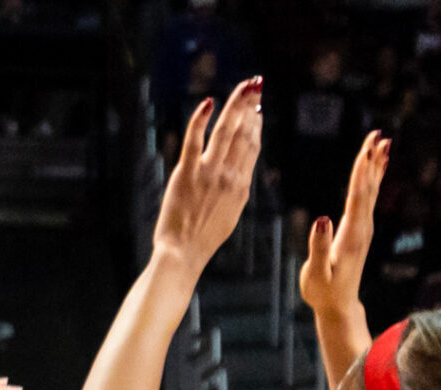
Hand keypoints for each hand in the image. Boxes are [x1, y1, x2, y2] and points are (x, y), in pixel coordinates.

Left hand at [152, 78, 263, 266]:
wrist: (184, 253)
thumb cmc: (203, 237)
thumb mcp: (230, 213)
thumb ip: (236, 189)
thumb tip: (240, 172)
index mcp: (242, 186)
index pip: (252, 147)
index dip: (256, 124)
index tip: (257, 108)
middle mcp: (229, 176)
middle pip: (244, 134)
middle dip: (251, 106)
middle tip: (255, 85)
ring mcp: (208, 173)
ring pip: (226, 132)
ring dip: (236, 106)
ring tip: (244, 87)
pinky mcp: (186, 173)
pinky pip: (195, 140)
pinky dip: (202, 119)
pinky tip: (207, 103)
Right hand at [298, 131, 388, 322]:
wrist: (338, 305)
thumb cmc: (323, 291)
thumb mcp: (316, 272)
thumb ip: (318, 246)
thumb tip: (321, 218)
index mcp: (351, 234)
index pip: (358, 196)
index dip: (362, 171)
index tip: (367, 149)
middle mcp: (362, 228)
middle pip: (369, 188)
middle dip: (372, 160)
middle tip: (378, 135)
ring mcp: (363, 229)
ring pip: (371, 191)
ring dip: (375, 167)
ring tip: (382, 144)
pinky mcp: (360, 230)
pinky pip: (368, 199)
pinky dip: (371, 181)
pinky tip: (375, 169)